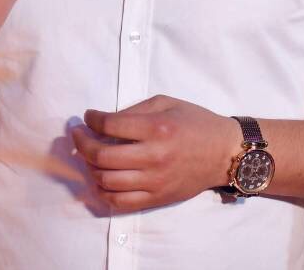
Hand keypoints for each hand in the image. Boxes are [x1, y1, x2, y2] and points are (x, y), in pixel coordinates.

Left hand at [70, 95, 238, 211]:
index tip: (88, 117)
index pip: (110, 125)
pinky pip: (118, 202)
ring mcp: (154, 180)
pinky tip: (100, 179)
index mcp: (157, 128)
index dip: (91, 120)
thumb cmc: (196, 123)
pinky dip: (102, 191)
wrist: (224, 153)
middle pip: (101, 155)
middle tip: (79, 135)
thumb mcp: (168, 103)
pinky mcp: (156, 198)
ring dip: (89, 167)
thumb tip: (104, 121)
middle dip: (82, 143)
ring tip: (90, 157)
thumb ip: (135, 110)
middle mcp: (154, 156)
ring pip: (105, 180)